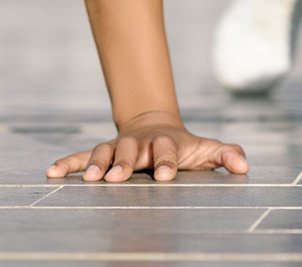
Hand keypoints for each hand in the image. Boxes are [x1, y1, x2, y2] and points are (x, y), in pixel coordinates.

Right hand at [45, 111, 247, 181]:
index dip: (168, 162)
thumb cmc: (186, 147)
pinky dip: (68, 163)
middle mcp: (141, 143)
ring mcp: (120, 146)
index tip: (166, 176)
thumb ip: (226, 156)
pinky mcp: (103, 153)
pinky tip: (52, 172)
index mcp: (167, 143)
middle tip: (118, 178)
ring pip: (106, 152)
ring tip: (89, 179)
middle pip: (133, 151)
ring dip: (96, 164)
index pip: (169, 151)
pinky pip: (82, 156)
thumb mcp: (207, 150)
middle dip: (126, 163)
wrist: (158, 127)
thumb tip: (245, 167)